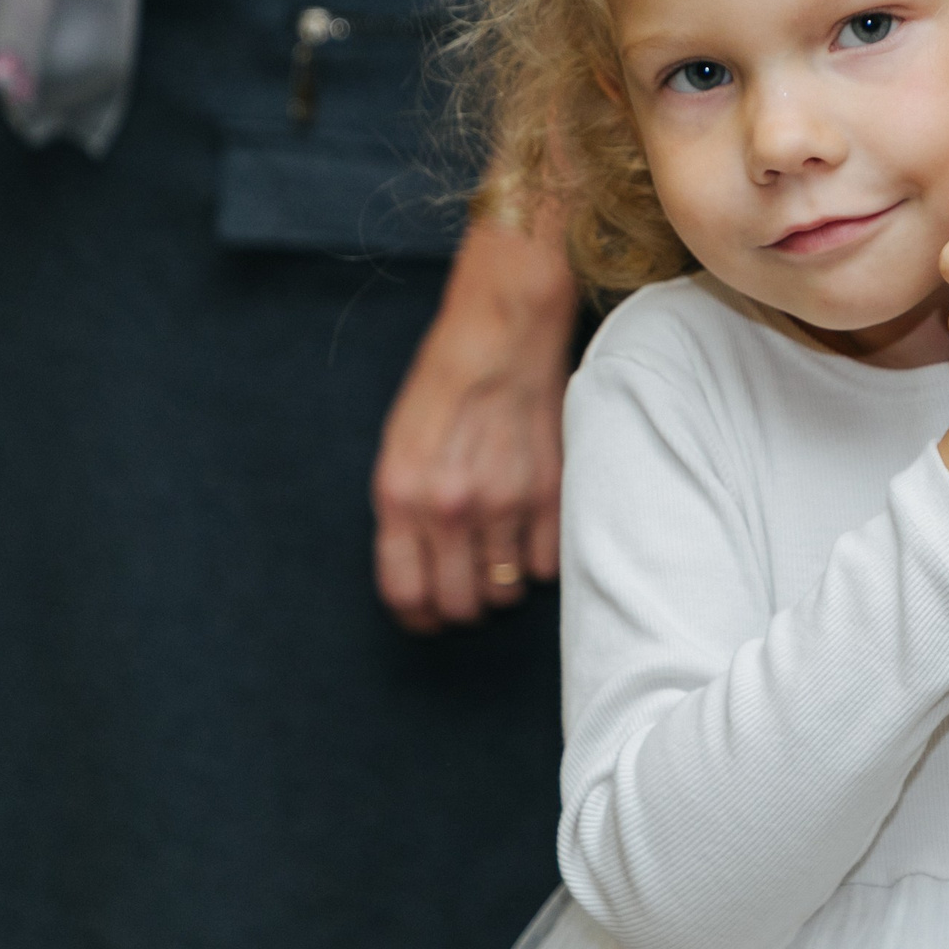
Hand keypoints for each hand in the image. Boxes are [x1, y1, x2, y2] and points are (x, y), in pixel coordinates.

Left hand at [372, 216, 575, 630]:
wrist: (502, 332)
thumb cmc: (445, 383)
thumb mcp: (399, 446)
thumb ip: (404, 511)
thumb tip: (419, 570)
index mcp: (401, 495)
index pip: (405, 594)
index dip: (418, 617)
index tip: (428, 615)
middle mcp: (450, 507)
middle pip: (459, 605)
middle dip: (462, 605)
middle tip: (469, 585)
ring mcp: (504, 503)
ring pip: (505, 591)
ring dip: (503, 584)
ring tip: (501, 555)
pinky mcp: (549, 494)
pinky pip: (546, 565)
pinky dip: (539, 560)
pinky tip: (530, 531)